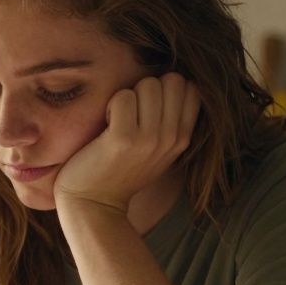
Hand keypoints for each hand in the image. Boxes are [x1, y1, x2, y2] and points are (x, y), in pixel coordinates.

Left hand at [53, 72, 198, 212]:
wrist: (94, 204)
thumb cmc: (120, 171)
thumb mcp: (159, 150)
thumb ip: (171, 121)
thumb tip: (175, 81)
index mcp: (183, 138)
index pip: (191, 88)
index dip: (167, 88)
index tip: (149, 108)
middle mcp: (171, 138)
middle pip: (171, 80)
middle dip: (147, 89)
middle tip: (131, 113)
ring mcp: (149, 139)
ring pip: (148, 85)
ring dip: (128, 96)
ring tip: (118, 121)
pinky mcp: (123, 139)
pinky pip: (123, 96)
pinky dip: (111, 104)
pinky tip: (107, 125)